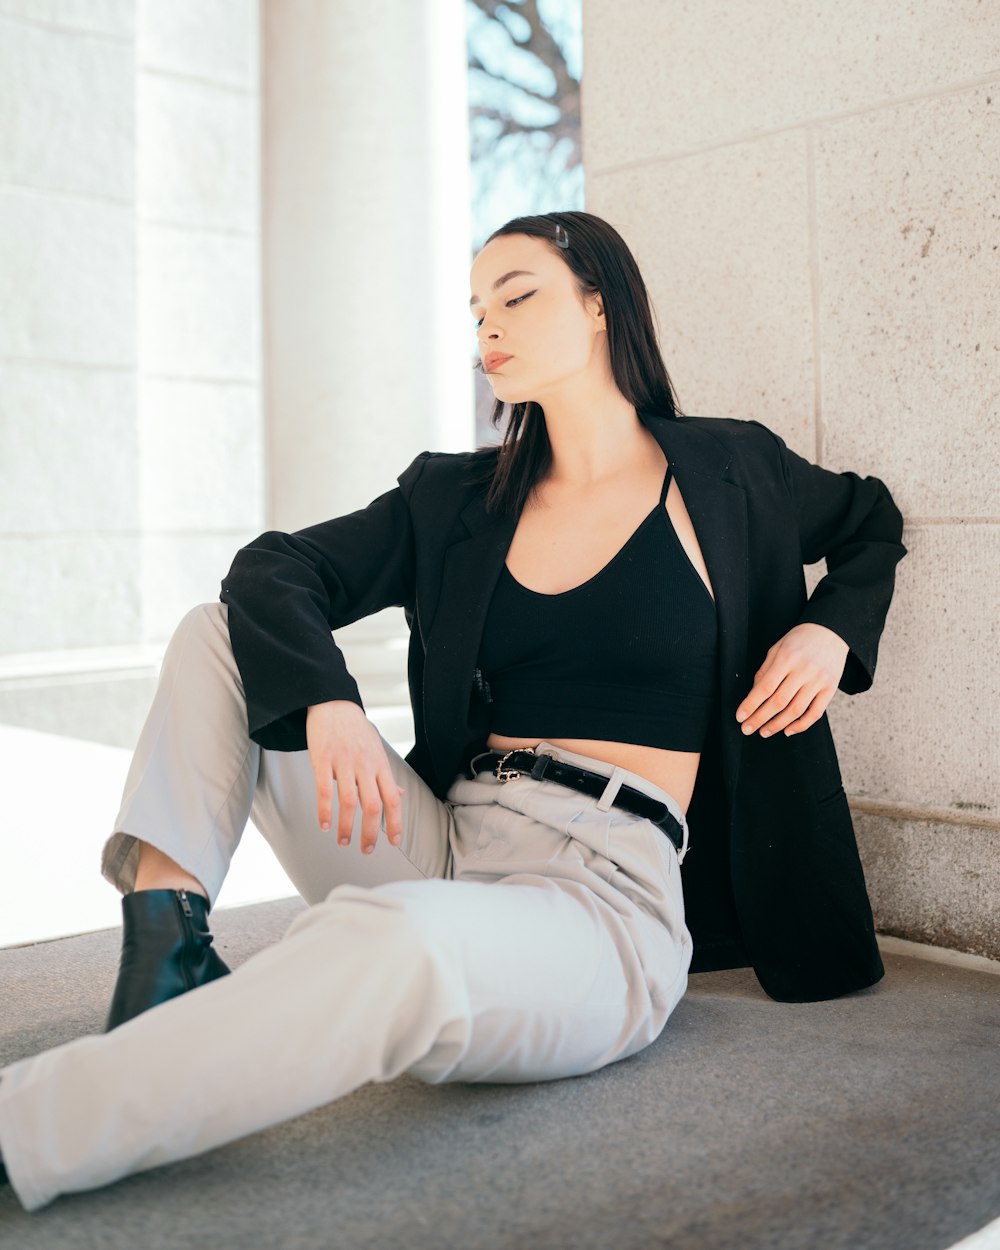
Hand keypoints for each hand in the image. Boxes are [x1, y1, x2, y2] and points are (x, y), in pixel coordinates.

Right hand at [305, 701, 405, 853]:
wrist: (333, 703)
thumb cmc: (356, 729)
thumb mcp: (377, 749)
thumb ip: (386, 775)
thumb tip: (400, 795)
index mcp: (380, 765)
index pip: (393, 799)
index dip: (396, 822)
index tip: (395, 842)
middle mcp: (365, 766)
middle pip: (373, 806)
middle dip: (371, 833)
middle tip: (365, 850)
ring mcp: (343, 763)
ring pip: (348, 802)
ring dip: (346, 826)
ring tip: (343, 841)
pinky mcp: (323, 760)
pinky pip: (324, 790)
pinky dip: (325, 811)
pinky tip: (324, 824)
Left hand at [735, 623, 849, 737]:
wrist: (831, 631)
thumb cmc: (800, 639)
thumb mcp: (777, 648)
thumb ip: (765, 671)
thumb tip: (754, 695)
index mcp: (787, 658)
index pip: (765, 687)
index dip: (751, 705)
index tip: (740, 717)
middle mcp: (804, 670)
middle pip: (779, 702)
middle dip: (760, 718)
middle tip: (747, 729)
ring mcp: (819, 680)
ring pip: (796, 710)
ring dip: (777, 725)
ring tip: (764, 731)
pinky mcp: (831, 688)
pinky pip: (816, 713)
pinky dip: (801, 725)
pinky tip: (788, 730)